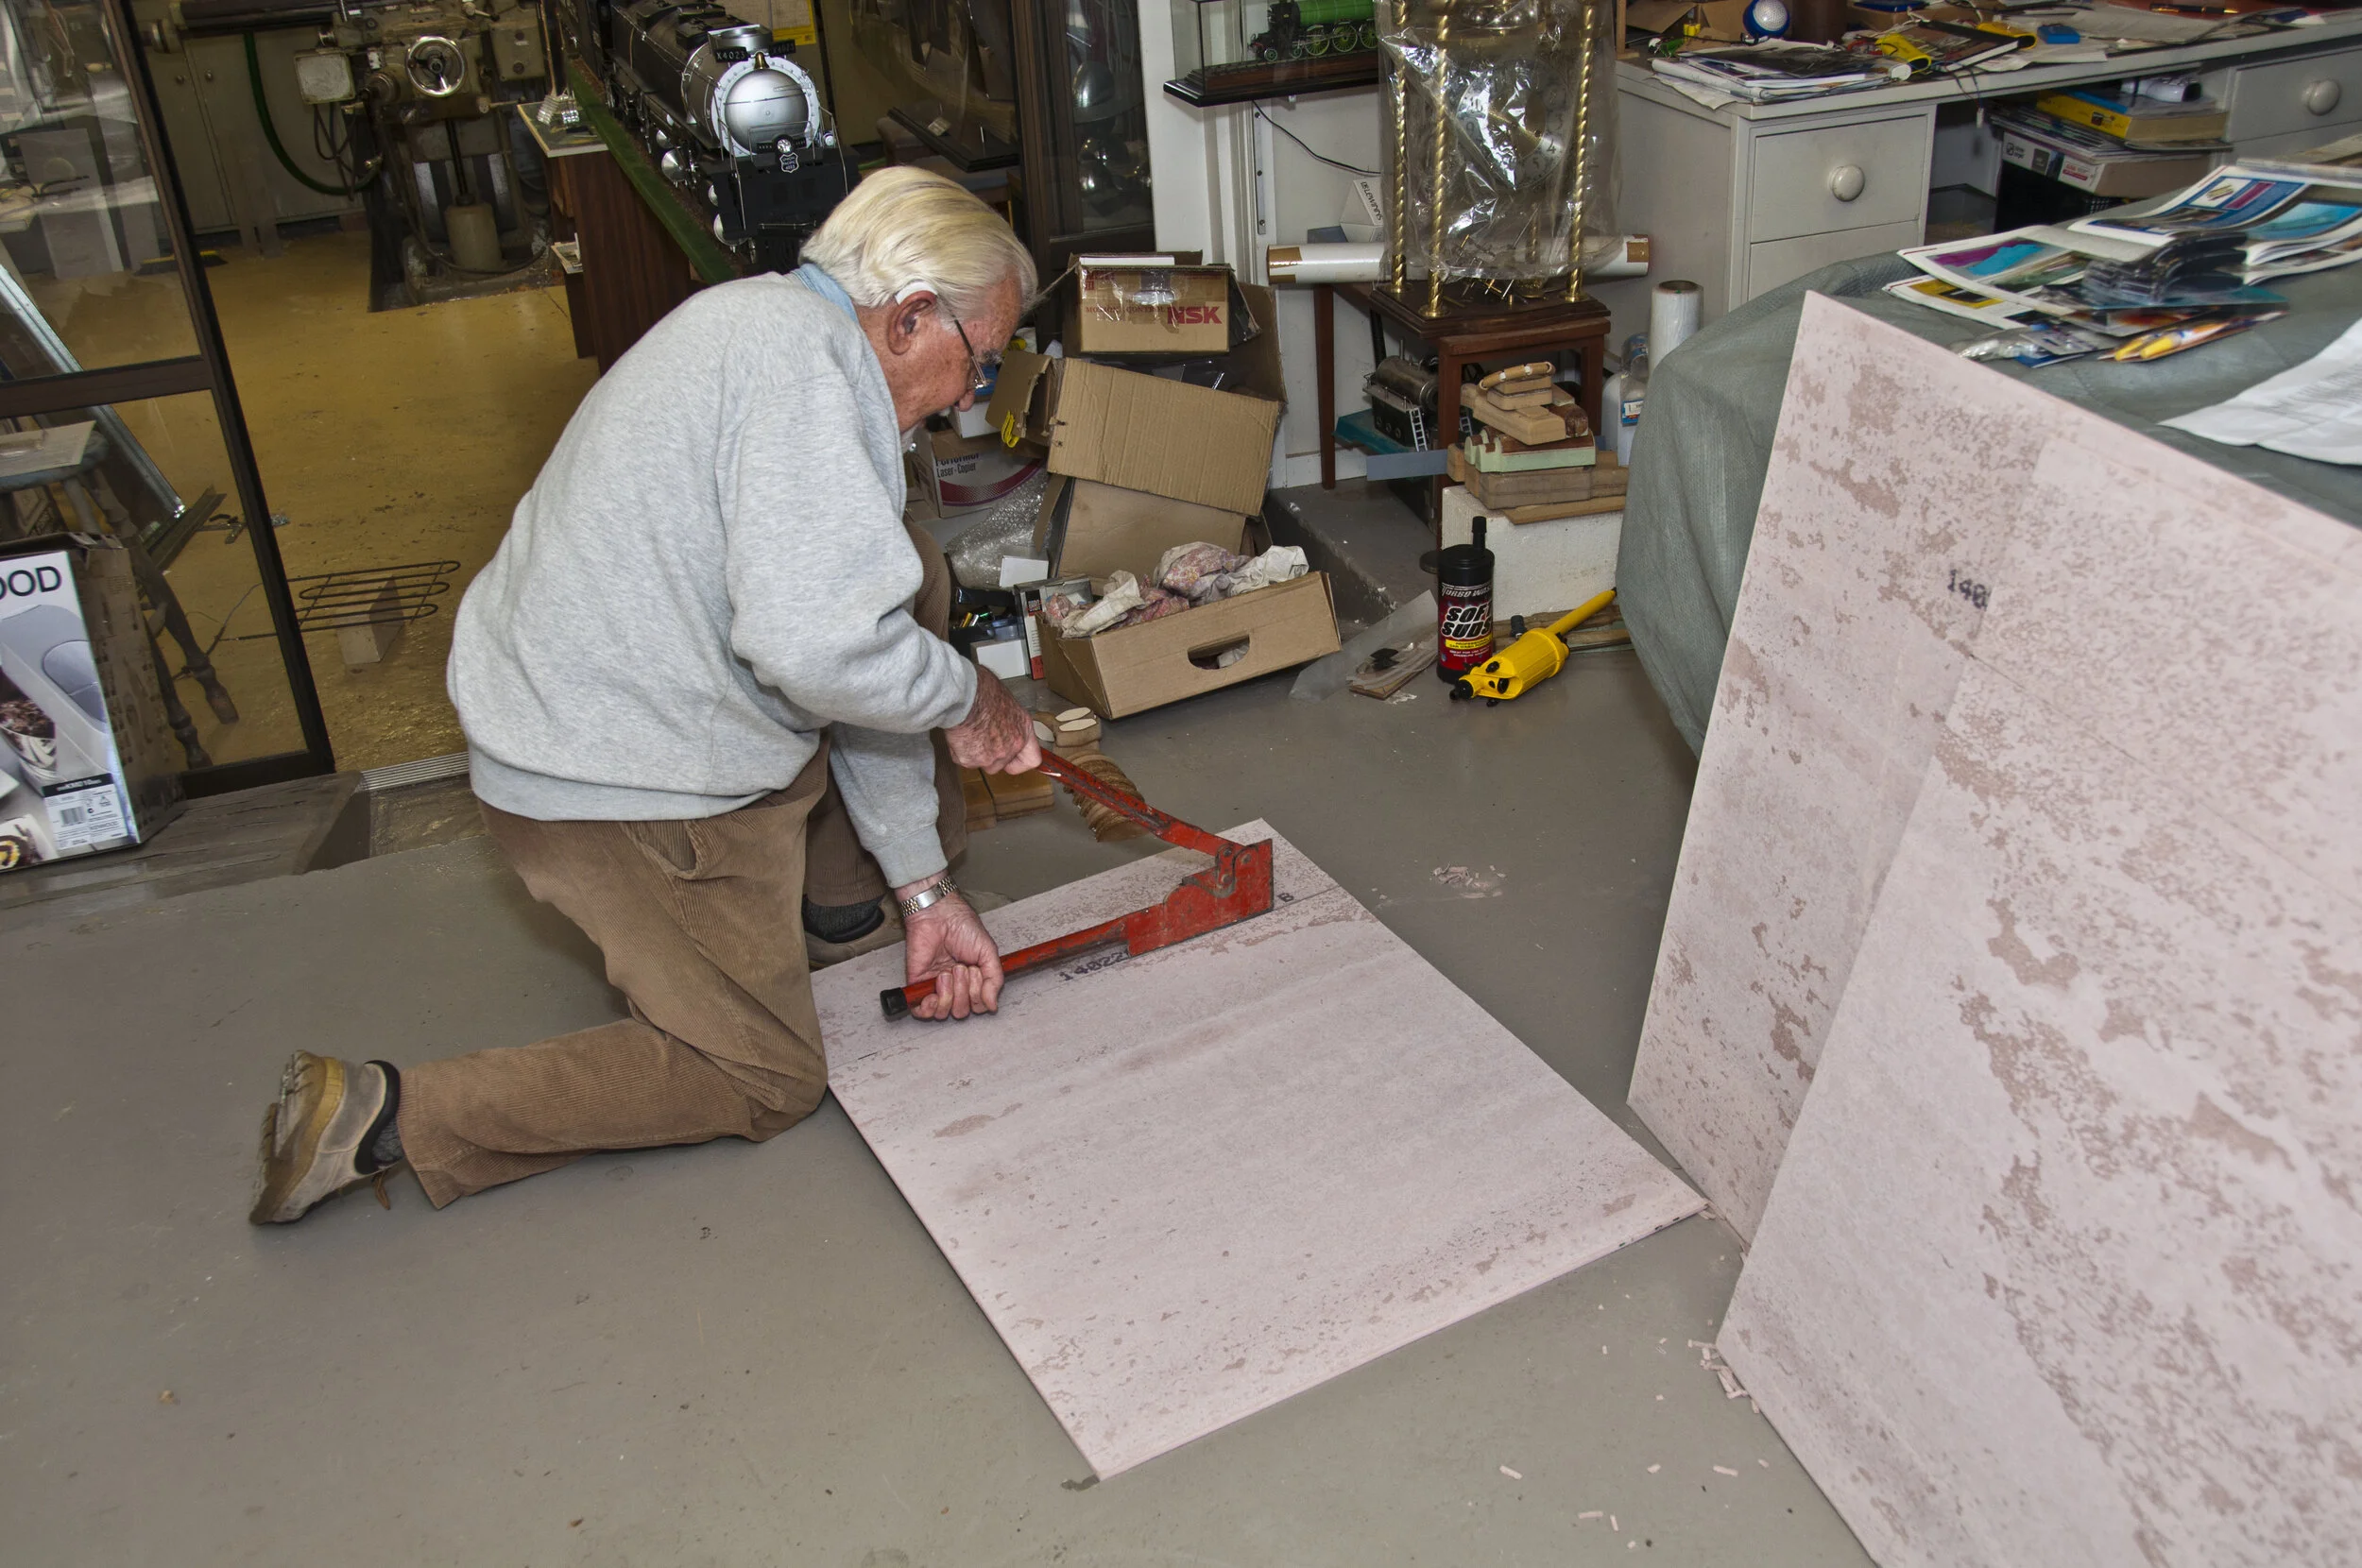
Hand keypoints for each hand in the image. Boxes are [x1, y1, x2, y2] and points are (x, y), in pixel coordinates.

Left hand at [900, 886, 1004, 1019]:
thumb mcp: (989, 953)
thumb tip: (992, 1005)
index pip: (977, 1006)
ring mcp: (935, 986)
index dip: (979, 996)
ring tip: (947, 972)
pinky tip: (934, 994)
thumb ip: (994, 980)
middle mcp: (955, 986)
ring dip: (949, 994)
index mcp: (972, 980)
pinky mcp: (918, 984)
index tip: (977, 972)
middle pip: (961, 1011)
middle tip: (961, 968)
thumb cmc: (963, 927)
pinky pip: (921, 1011)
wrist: (940, 915)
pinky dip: (929, 1008)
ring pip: (944, 1012)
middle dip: (964, 992)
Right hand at [944, 669, 1041, 775]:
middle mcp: (1010, 747)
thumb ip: (1008, 722)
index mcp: (1023, 731)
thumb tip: (1000, 722)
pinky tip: (958, 733)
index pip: (1032, 759)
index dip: (1019, 761)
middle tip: (979, 737)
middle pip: (1000, 763)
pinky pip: (962, 759)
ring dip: (972, 752)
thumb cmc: (983, 691)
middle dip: (988, 755)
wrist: (965, 695)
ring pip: (980, 762)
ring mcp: (990, 757)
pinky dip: (957, 749)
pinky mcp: (970, 760)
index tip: (1012, 759)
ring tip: (967, 732)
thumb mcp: (1007, 704)